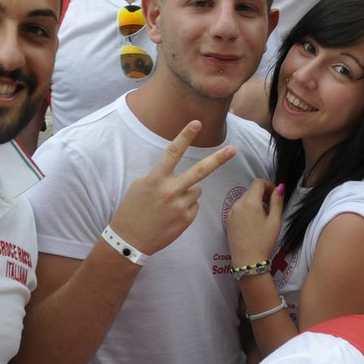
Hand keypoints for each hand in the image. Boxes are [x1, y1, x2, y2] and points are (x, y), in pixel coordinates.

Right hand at [108, 121, 235, 256]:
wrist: (129, 240)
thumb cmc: (132, 210)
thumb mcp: (140, 186)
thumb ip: (160, 177)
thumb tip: (177, 174)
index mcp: (156, 179)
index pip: (173, 152)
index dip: (185, 136)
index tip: (197, 123)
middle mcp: (170, 191)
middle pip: (200, 171)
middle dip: (218, 159)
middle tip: (233, 150)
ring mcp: (180, 206)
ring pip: (197, 189)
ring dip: (188, 191)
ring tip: (170, 203)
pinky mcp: (187, 219)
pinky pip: (195, 205)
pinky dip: (187, 207)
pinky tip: (172, 215)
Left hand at [226, 179, 283, 269]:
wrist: (247, 261)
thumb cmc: (263, 242)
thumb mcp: (275, 221)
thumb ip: (277, 201)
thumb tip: (279, 187)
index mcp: (250, 202)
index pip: (258, 182)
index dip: (268, 185)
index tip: (275, 195)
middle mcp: (237, 204)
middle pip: (250, 190)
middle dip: (262, 193)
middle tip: (272, 206)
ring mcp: (231, 212)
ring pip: (244, 199)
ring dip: (254, 202)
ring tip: (263, 216)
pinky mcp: (228, 220)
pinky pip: (238, 208)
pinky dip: (247, 209)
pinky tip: (253, 223)